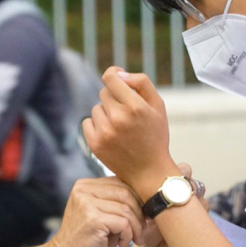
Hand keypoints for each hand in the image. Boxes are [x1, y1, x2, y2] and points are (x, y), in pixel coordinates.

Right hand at [48, 177, 144, 246]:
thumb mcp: (100, 214)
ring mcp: (86, 203)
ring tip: (133, 239)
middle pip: (126, 193)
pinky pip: (123, 223)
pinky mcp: (93, 219)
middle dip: (139, 213)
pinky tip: (122, 245)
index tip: (142, 216)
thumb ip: (116, 202)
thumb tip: (147, 198)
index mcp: (84, 185)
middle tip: (141, 230)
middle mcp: (83, 190)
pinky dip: (128, 235)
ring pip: (126, 209)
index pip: (120, 182)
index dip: (137, 199)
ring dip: (136, 227)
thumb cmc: (87, 239)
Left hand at [82, 68, 179, 200]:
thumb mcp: (158, 106)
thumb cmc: (155, 135)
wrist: (150, 172)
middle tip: (127, 113)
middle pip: (104, 93)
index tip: (116, 77)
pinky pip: (87, 122)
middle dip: (114, 99)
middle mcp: (118, 118)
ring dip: (106, 113)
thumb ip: (141, 83)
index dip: (113, 74)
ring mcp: (105, 132)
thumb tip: (119, 74)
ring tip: (120, 127)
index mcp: (135, 106)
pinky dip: (96, 126)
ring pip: (96, 108)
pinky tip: (110, 135)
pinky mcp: (94, 144)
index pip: (110, 77)